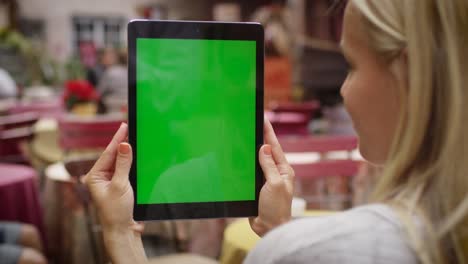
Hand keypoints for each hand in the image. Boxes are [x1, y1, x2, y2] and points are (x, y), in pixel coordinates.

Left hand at [83, 123, 145, 262]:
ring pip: (119, 162)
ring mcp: (108, 181)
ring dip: (127, 152)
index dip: (117, 139)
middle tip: (129, 127)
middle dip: (121, 142)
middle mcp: (99, 177)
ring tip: (133, 136)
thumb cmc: (117, 211)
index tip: (124, 125)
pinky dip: (130, 162)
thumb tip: (124, 145)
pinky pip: (124, 169)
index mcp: (94, 176)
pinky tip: (135, 154)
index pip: (107, 153)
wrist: (122, 230)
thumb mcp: (120, 185)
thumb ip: (123, 164)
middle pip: (112, 155)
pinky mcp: (118, 185)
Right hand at [249, 119, 294, 236]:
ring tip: (245, 135)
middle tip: (252, 122)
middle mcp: (275, 172)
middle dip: (260, 137)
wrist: (269, 228)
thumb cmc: (276, 208)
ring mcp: (266, 179)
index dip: (268, 132)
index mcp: (283, 170)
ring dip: (251, 149)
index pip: (274, 147)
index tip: (263, 118)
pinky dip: (245, 163)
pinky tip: (239, 157)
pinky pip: (250, 171)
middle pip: (266, 151)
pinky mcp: (257, 186)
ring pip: (257, 160)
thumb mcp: (274, 184)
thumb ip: (269, 166)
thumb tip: (265, 147)